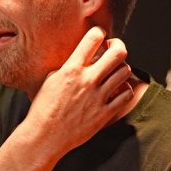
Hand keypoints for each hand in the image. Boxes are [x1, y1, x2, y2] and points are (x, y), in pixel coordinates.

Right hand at [22, 26, 134, 156]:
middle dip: (118, 46)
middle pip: (118, 52)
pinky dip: (125, 90)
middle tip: (114, 50)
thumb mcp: (50, 80)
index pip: (93, 37)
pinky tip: (117, 91)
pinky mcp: (105, 113)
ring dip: (121, 68)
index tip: (99, 38)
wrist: (44, 137)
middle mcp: (87, 80)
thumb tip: (80, 59)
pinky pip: (126, 95)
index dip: (99, 33)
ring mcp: (98, 97)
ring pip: (125, 71)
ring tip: (114, 72)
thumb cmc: (43, 109)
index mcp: (71, 69)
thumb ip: (68, 67)